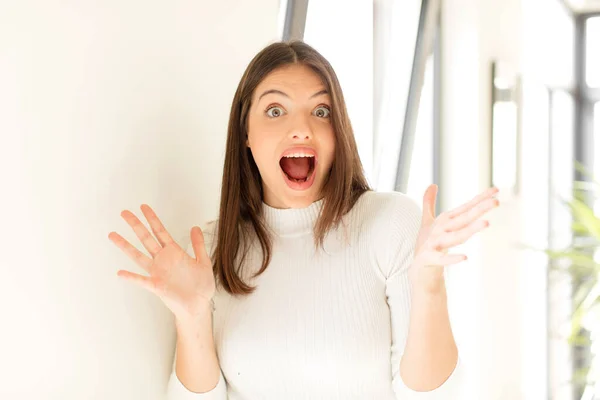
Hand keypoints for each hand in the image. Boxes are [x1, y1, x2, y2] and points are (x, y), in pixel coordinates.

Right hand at [108, 204, 215, 320]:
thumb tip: (195, 227)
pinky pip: (142, 280)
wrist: (200, 305)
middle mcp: (163, 260)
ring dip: (126, 246)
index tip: (143, 207)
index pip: (160, 231)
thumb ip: (198, 245)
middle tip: (124, 213)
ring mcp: (158, 272)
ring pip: (138, 256)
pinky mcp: (157, 286)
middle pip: (146, 238)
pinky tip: (120, 273)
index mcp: (174, 252)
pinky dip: (131, 277)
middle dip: (136, 225)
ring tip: (113, 235)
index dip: (152, 219)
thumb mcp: (203, 261)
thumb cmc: (201, 285)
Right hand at [408, 185, 499, 292]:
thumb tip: (432, 184)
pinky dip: (451, 259)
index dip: (480, 199)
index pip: (465, 208)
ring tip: (486, 223)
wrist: (416, 269)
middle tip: (496, 203)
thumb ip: (429, 203)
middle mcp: (440, 230)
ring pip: (454, 237)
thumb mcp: (427, 223)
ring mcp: (433, 244)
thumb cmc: (425, 245)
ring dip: (469, 230)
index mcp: (443, 221)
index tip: (496, 190)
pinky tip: (465, 257)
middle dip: (479, 210)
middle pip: (463, 219)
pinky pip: (441, 259)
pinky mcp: (428, 259)